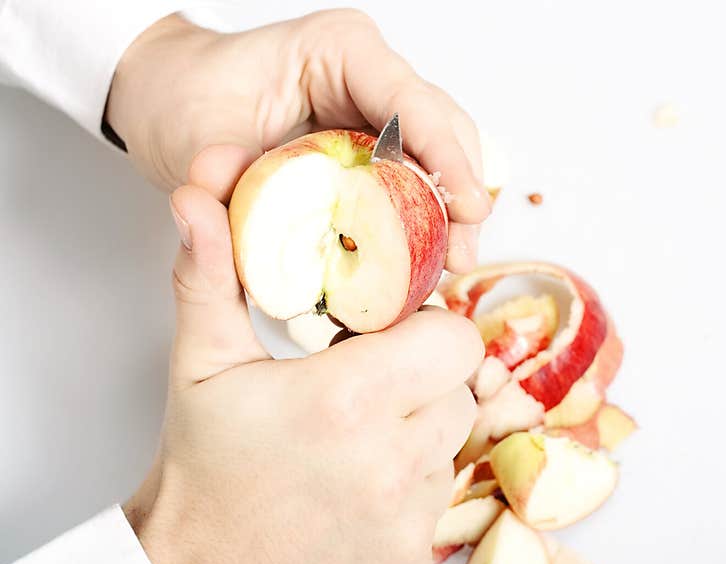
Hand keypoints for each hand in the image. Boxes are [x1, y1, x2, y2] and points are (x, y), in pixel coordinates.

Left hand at [105, 10, 490, 271]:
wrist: (171, 100)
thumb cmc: (186, 98)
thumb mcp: (195, 136)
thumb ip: (218, 170)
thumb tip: (234, 192)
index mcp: (340, 49)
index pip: (411, 102)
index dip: (446, 157)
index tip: (468, 209)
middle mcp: (369, 72)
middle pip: (442, 127)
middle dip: (458, 193)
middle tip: (459, 257)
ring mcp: (375, 106)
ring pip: (439, 152)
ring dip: (448, 210)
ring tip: (448, 264)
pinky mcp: (371, 140)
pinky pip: (414, 174)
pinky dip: (421, 214)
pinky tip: (424, 254)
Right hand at [124, 178, 482, 563]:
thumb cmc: (203, 472)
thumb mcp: (203, 367)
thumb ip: (210, 278)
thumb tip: (196, 203)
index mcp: (347, 400)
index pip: (456, 339)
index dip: (430, 327)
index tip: (392, 333)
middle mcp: (391, 461)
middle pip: (461, 389)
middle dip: (425, 376)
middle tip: (371, 382)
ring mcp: (408, 518)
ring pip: (451, 444)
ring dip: (418, 430)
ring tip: (359, 436)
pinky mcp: (413, 560)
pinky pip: (438, 498)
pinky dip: (410, 485)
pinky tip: (359, 485)